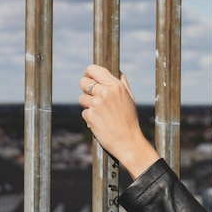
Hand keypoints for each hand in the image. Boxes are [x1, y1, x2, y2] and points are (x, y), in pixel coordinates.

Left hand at [78, 64, 159, 178]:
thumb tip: (116, 71)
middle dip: (86, 89)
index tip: (89, 77)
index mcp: (115, 85)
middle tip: (94, 97)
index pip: (93, 69)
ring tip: (101, 113)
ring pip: (82, 98)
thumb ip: (122, 82)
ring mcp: (96, 104)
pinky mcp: (89, 116)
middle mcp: (105, 92)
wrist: (128, 141)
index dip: (89, 73)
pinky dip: (90, 116)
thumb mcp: (130, 98)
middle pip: (83, 82)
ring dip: (88, 104)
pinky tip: (100, 122)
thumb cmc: (130, 119)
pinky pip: (84, 111)